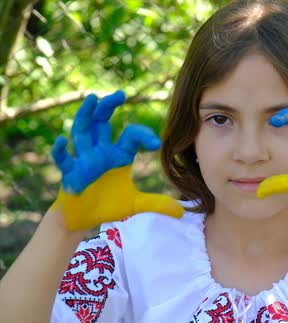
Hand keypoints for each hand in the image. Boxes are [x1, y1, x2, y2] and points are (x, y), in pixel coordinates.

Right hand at [50, 91, 182, 230]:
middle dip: (108, 108)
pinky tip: (61, 140)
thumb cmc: (107, 205)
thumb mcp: (134, 205)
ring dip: (85, 116)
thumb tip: (181, 212)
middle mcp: (100, 152)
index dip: (142, 135)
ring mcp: (84, 161)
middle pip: (102, 123)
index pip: (130, 136)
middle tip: (120, 94)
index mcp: (117, 155)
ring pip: (82, 133)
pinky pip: (64, 160)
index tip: (154, 144)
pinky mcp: (70, 174)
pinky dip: (60, 151)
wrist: (83, 218)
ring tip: (91, 99)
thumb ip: (156, 204)